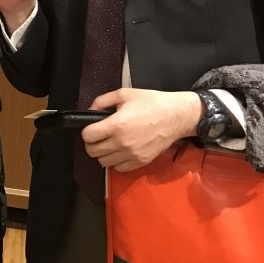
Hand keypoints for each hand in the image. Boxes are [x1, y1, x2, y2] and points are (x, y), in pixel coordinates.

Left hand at [81, 88, 201, 171]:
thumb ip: (102, 101)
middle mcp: (122, 143)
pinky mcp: (141, 162)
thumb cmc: (152, 103)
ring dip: (103, 154)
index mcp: (116, 125)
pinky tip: (120, 151)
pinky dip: (116, 162)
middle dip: (92, 143)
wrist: (177, 116)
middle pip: (93, 151)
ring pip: (104, 162)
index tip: (91, 128)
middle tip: (98, 136)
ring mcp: (132, 154)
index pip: (88, 136)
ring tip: (109, 144)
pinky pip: (119, 169)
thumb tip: (90, 111)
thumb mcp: (124, 94)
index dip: (86, 131)